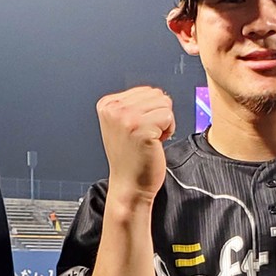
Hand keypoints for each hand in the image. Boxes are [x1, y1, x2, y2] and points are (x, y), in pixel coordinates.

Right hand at [96, 87, 174, 204]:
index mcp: (107, 104)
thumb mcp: (123, 124)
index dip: (149, 111)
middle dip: (158, 116)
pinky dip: (168, 131)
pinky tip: (154, 144)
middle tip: (145, 136)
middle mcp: (113, 108)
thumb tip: (159, 93)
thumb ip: (135, 105)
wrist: (129, 185)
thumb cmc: (130, 158)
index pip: (146, 91)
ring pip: (164, 104)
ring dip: (163, 124)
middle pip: (157, 95)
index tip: (137, 130)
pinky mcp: (141, 128)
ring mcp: (126, 117)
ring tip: (149, 140)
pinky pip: (169, 117)